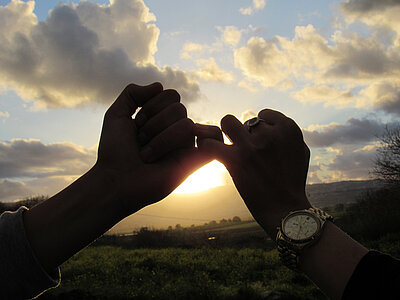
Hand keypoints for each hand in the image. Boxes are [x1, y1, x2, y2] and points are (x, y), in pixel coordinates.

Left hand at [96, 83, 221, 215]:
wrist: (115, 180)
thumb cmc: (115, 151)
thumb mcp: (116, 114)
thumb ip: (132, 93)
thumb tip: (159, 85)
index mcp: (161, 118)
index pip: (171, 95)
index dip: (152, 106)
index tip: (135, 125)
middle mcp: (175, 129)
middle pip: (179, 108)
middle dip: (154, 123)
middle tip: (140, 141)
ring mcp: (185, 145)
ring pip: (187, 124)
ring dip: (161, 139)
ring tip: (147, 156)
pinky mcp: (194, 162)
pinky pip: (214, 140)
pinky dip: (210, 137)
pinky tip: (193, 143)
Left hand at [198, 109, 311, 237]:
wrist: (286, 209)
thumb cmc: (294, 182)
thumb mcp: (301, 151)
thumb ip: (287, 135)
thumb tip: (272, 125)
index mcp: (288, 129)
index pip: (264, 115)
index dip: (259, 129)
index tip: (258, 142)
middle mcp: (270, 133)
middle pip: (246, 121)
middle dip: (244, 132)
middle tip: (244, 148)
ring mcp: (251, 145)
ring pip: (227, 121)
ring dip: (225, 133)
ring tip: (227, 146)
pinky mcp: (234, 159)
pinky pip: (210, 142)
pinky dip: (206, 145)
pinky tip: (210, 152)